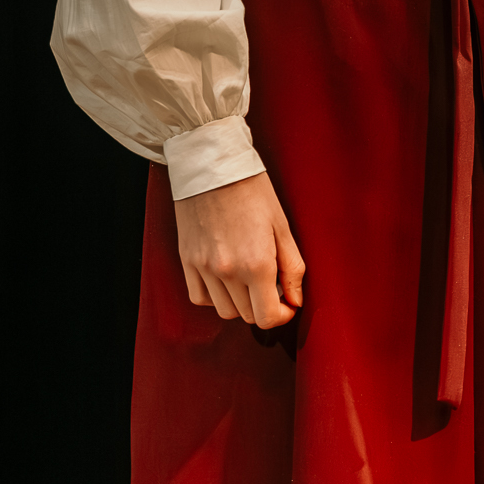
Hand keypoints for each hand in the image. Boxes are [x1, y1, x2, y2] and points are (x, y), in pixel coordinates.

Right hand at [174, 171, 304, 327]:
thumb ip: (292, 267)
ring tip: (248, 279)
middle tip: (271, 283)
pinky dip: (215, 296)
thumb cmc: (252, 189)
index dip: (282, 315)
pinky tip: (225, 278)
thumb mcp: (281, 225)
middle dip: (264, 306)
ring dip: (241, 303)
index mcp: (257, 264)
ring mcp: (204, 268)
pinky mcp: (187, 261)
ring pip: (225, 311)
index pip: (267, 318)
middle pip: (248, 316)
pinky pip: (200, 298)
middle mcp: (228, 272)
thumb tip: (296, 301)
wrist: (212, 165)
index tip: (287, 303)